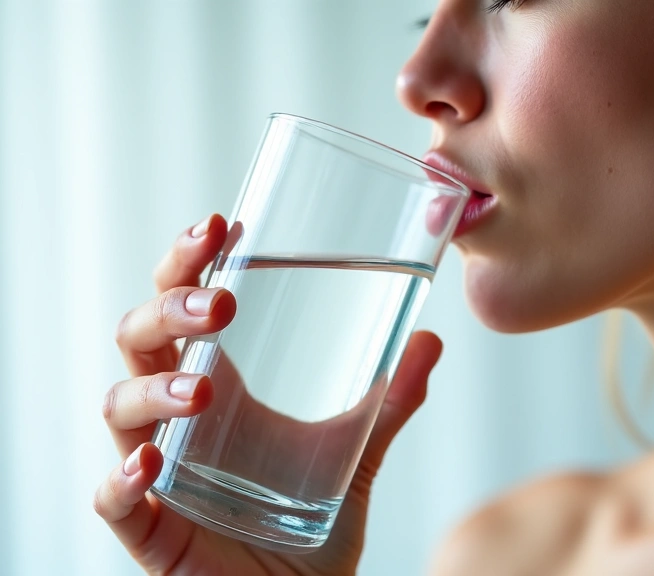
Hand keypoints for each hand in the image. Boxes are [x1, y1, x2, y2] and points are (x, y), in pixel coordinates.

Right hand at [94, 214, 442, 575]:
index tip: (218, 227)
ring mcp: (157, 469)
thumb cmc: (309, 519)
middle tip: (218, 303)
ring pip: (119, 408)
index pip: (181, 306)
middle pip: (140, 338)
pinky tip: (155, 461)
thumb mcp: (355, 450)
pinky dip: (124, 478)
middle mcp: (176, 416)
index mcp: (219, 383)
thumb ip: (390, 400)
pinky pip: (115, 499)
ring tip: (204, 387)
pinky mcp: (150, 527)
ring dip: (153, 390)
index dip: (186, 263)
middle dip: (169, 308)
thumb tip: (431, 341)